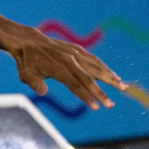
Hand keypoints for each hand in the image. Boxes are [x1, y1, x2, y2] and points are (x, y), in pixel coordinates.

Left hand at [8, 26, 125, 110]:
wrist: (28, 41)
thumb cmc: (26, 61)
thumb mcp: (25, 74)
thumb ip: (34, 83)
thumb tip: (43, 91)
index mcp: (59, 68)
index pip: (76, 85)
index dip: (87, 97)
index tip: (97, 107)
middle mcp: (70, 60)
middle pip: (89, 78)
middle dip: (102, 92)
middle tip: (112, 105)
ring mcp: (75, 54)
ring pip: (96, 67)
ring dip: (110, 77)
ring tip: (123, 87)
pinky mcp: (77, 49)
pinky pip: (93, 59)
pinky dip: (104, 67)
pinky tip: (113, 75)